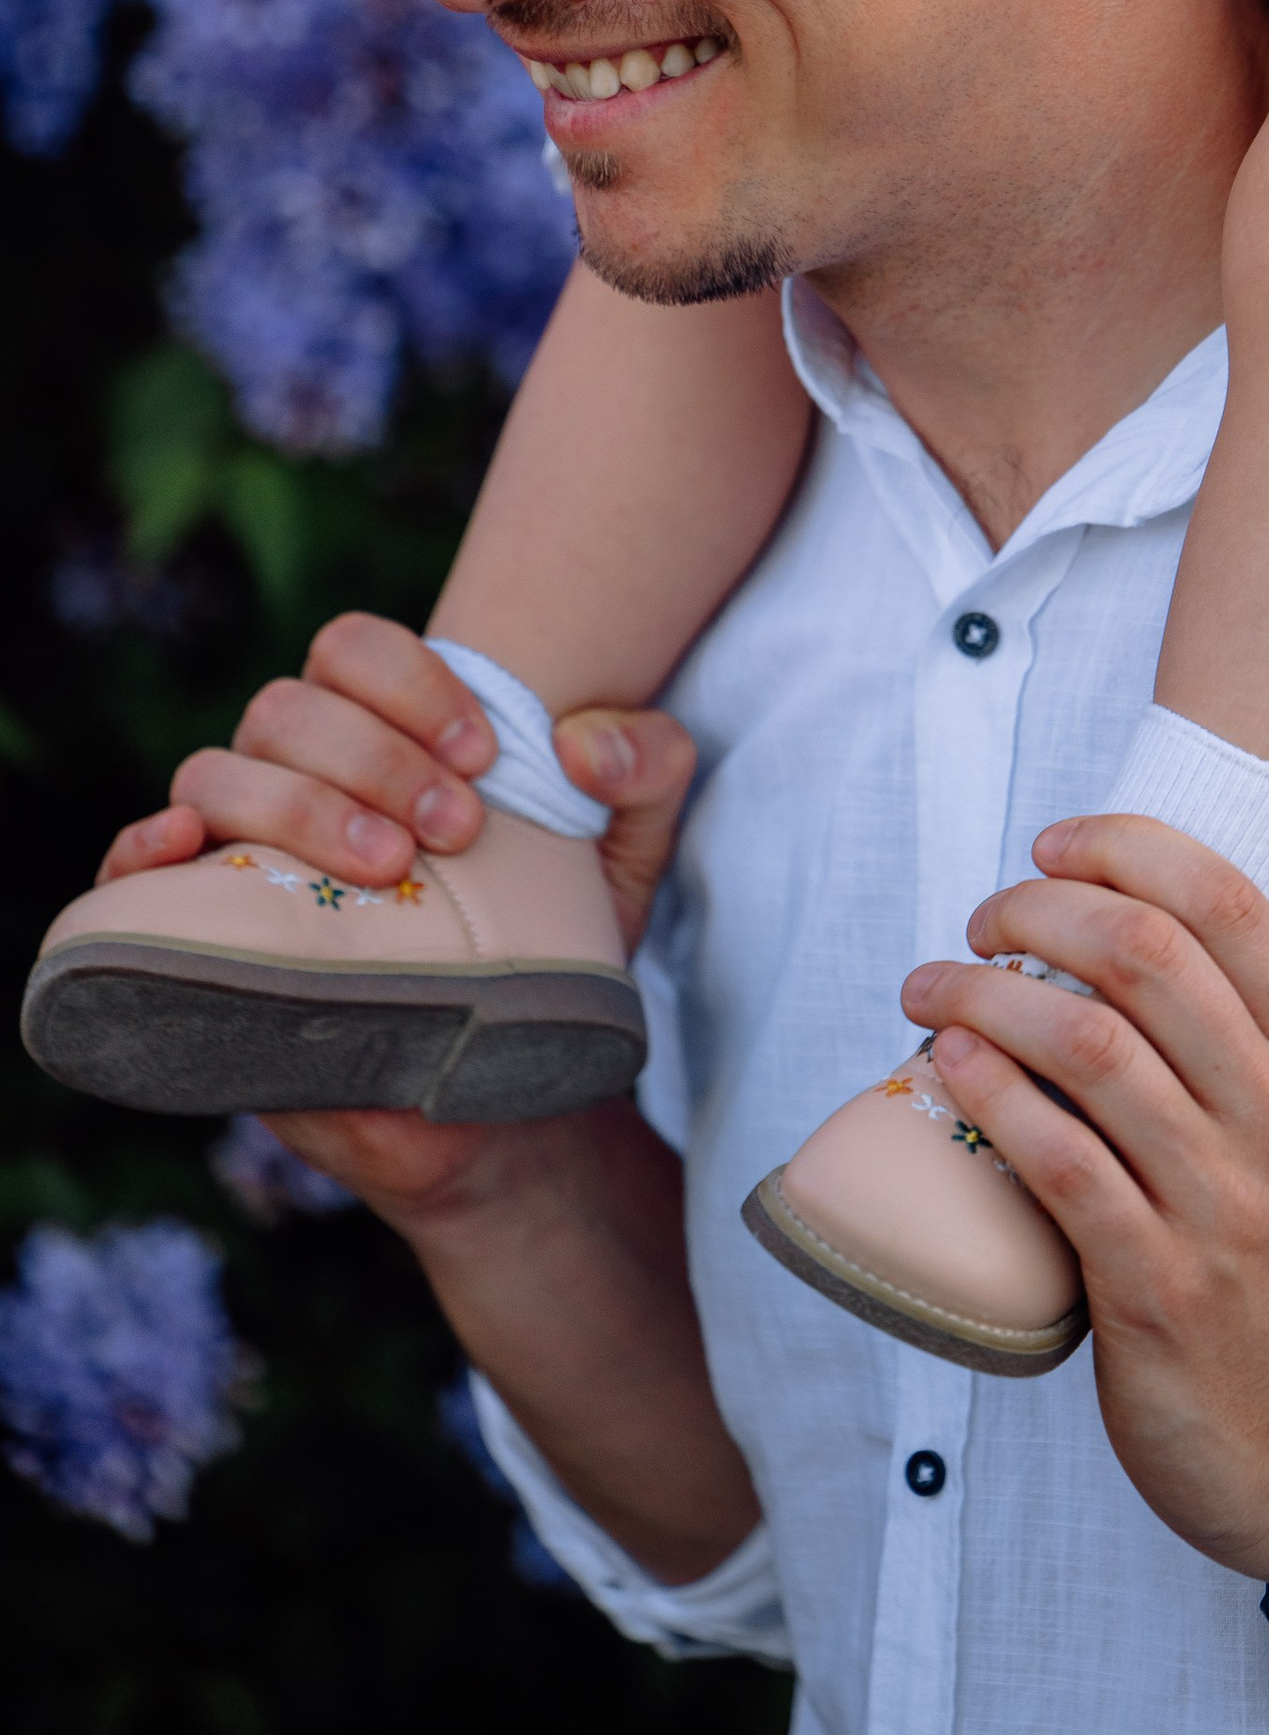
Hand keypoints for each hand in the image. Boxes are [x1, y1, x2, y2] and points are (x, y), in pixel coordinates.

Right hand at [93, 615, 693, 1225]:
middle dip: (373, 754)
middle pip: (287, 707)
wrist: (503, 1102)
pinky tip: (186, 849)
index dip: (411, 681)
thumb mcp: (628, 855)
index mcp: (384, 737)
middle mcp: (299, 781)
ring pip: (215, 771)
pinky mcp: (199, 935)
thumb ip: (650, 765)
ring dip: (299, 804)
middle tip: (455, 828)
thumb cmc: (551, 950)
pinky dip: (142, 846)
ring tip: (386, 865)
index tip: (486, 754)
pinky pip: (133, 870)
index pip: (354, 650)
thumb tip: (584, 738)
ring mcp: (241, 856)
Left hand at [903, 815, 1268, 1583]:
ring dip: (984, 992)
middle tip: (982, 917)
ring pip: (1087, 1045)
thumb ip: (1239, 1033)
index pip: (1229, 902)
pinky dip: (990, 1090)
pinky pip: (1056, 1160)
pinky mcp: (1156, 1286)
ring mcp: (1223, 1205)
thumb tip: (1111, 927)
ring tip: (930, 984)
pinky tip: (948, 1060)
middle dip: (1039, 910)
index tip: (1053, 845)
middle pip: (1145, 955)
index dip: (1127, 849)